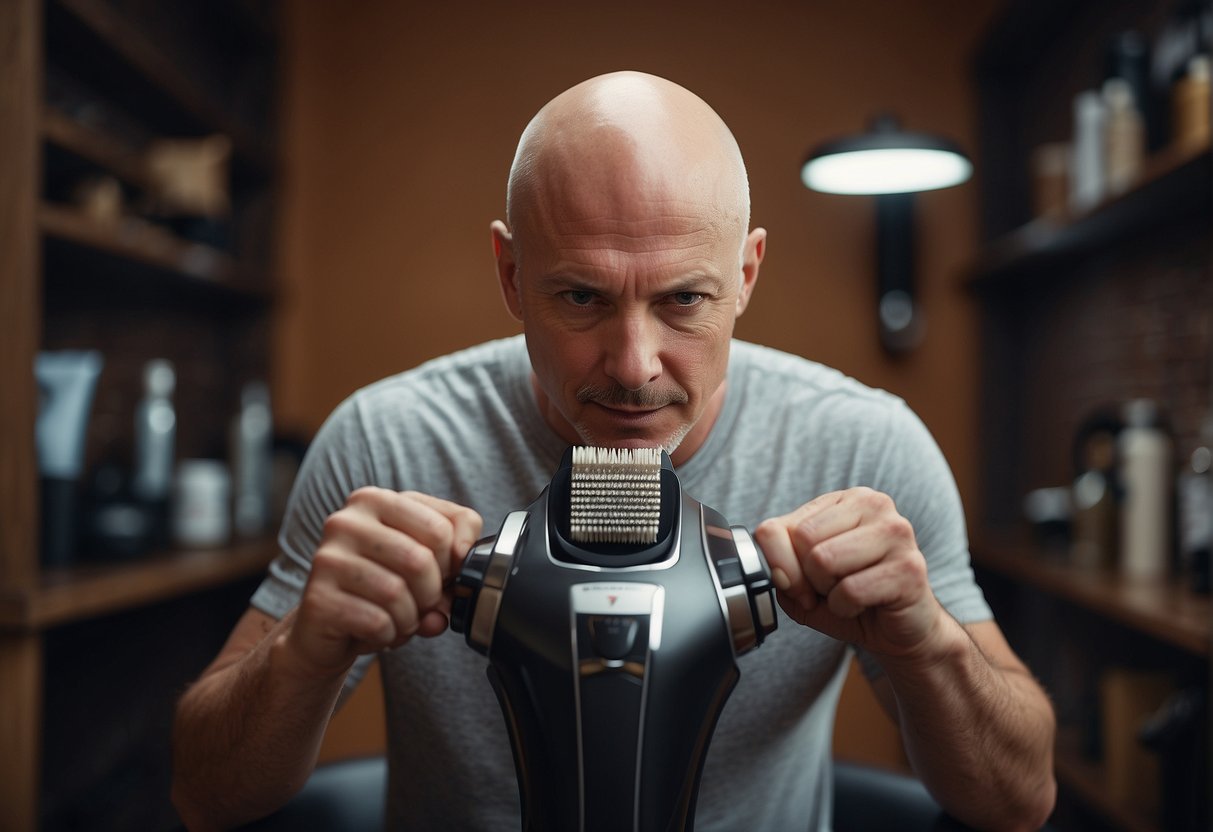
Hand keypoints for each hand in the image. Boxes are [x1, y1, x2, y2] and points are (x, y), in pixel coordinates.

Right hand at [282, 488, 482, 678]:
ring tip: (399, 620)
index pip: (441, 527)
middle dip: (431, 594)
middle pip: (420, 560)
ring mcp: (328, 558)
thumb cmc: (381, 587)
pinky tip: (378, 631)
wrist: (326, 630)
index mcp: (375, 500)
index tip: (441, 577)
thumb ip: (456, 548)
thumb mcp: (424, 558)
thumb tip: (463, 560)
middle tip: (421, 606)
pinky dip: (389, 635)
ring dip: (410, 619)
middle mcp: (346, 521)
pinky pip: (377, 621)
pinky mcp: (318, 597)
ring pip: (397, 593)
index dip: (452, 564)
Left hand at [754, 487, 946, 661]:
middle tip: (832, 588)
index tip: (800, 583)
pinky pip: (849, 590)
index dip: (779, 565)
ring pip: (823, 561)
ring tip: (850, 593)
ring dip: (828, 592)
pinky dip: (846, 608)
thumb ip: (779, 565)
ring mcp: (896, 532)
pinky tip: (866, 605)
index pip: (777, 526)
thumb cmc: (851, 598)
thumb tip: (775, 570)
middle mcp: (874, 504)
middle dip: (807, 578)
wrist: (900, 632)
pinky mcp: (909, 567)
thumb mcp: (803, 579)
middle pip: (802, 539)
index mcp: (844, 499)